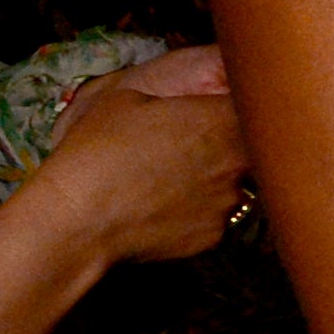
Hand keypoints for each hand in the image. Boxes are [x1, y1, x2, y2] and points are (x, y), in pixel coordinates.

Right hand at [23, 46, 245, 280]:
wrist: (77, 219)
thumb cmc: (98, 150)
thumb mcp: (127, 99)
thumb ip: (176, 96)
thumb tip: (193, 101)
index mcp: (224, 120)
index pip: (257, 105)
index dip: (242, 106)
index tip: (223, 109)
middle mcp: (239, 162)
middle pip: (253, 147)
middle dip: (232, 144)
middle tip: (196, 146)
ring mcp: (229, 202)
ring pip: (235, 184)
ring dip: (215, 179)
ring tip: (174, 180)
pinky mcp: (215, 236)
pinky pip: (215, 217)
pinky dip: (197, 212)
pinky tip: (166, 209)